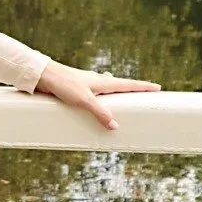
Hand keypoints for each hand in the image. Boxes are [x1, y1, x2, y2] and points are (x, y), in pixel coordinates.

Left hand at [34, 61, 160, 131]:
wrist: (43, 75)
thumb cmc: (64, 84)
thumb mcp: (85, 101)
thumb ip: (101, 113)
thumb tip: (115, 126)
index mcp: (103, 82)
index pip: (129, 84)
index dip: (144, 87)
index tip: (158, 87)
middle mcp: (97, 82)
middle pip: (120, 86)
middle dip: (133, 90)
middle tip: (145, 94)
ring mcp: (87, 85)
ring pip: (107, 90)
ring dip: (117, 94)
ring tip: (125, 99)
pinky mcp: (77, 90)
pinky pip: (95, 96)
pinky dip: (102, 99)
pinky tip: (97, 102)